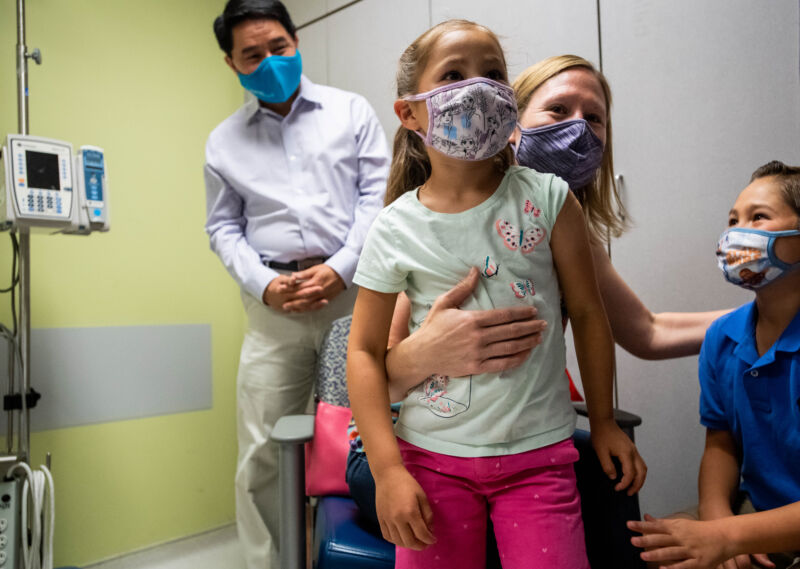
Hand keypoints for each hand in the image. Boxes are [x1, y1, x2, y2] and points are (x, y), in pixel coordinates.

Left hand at [262, 265, 343, 311]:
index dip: (288, 289)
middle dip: (291, 301)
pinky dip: (306, 309)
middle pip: (302, 298)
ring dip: (297, 307)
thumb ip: (303, 274)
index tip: (280, 289)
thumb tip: (293, 276)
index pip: (298, 287)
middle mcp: (318, 291)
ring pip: (308, 304)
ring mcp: (322, 297)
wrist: (343, 274)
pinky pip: (314, 307)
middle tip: (282, 304)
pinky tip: (301, 310)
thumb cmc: (329, 270)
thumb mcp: (315, 269)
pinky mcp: (326, 300)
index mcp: (314, 282)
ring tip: (289, 309)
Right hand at [374, 465, 435, 549]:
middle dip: (420, 546)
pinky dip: (395, 540)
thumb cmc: (407, 483)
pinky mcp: (380, 519)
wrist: (388, 475)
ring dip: (408, 545)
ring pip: (398, 541)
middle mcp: (397, 519)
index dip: (429, 540)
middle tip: (425, 543)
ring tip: (415, 541)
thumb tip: (430, 531)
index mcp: (410, 512)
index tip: (433, 540)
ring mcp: (387, 520)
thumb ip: (428, 515)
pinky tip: (402, 537)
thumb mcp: (422, 496)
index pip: (422, 534)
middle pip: (410, 542)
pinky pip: (387, 536)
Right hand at [412, 267, 547, 376]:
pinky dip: (517, 359)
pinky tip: (526, 354)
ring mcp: (478, 353)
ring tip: (539, 337)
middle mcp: (478, 337)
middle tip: (544, 324)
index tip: (533, 311)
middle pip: (511, 331)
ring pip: (510, 347)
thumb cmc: (433, 326)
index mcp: (472, 319)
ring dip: (527, 342)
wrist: (422, 354)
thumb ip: (462, 288)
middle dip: (530, 327)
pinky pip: (502, 364)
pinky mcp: (477, 367)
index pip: (503, 315)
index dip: (521, 313)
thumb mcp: (444, 303)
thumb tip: (475, 270)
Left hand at [589, 418, 646, 494]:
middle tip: (629, 494)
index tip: (617, 488)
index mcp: (626, 453)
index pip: (630, 474)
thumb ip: (607, 466)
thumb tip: (613, 478)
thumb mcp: (601, 452)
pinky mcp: (632, 449)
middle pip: (641, 472)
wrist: (604, 422)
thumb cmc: (601, 435)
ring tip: (632, 488)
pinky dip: (639, 473)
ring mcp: (634, 450)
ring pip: (643, 468)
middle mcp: (633, 452)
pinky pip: (640, 463)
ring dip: (640, 479)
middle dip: (637, 485)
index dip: (625, 484)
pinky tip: (632, 476)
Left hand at [628, 514, 774, 568]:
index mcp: (676, 527)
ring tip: (643, 556)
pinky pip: (684, 566)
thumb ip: (662, 523)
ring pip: (671, 552)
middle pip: (661, 539)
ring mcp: (690, 550)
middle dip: (646, 540)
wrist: (724, 536)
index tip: (629, 524)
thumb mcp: (680, 523)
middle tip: (632, 541)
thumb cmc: (699, 530)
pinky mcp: (698, 562)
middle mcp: (682, 538)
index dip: (642, 526)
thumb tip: (646, 517)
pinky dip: (673, 568)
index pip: (656, 526)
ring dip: (656, 554)